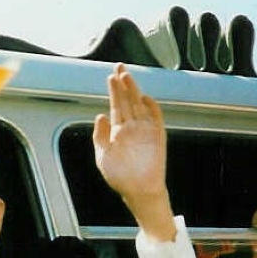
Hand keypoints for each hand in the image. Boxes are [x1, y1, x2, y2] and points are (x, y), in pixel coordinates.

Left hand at [92, 64, 167, 201]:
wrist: (138, 190)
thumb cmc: (120, 177)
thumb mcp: (103, 156)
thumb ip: (99, 136)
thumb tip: (99, 116)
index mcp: (118, 131)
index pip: (116, 105)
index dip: (114, 91)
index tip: (110, 76)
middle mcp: (132, 127)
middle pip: (127, 100)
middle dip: (123, 84)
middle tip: (119, 67)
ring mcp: (145, 130)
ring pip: (139, 105)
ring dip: (134, 91)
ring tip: (126, 77)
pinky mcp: (157, 136)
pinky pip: (155, 118)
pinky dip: (150, 108)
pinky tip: (143, 98)